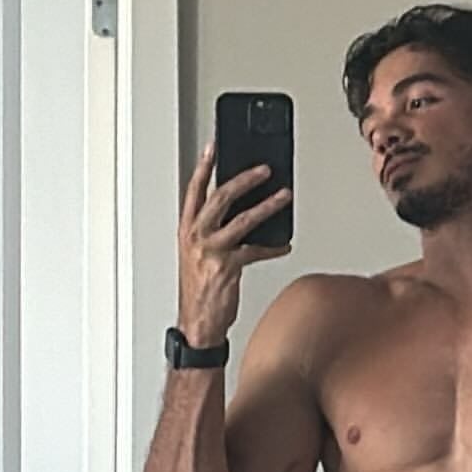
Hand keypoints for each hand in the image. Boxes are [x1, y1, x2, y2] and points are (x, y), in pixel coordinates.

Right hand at [177, 143, 292, 340]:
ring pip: (242, 219)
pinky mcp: (228, 268)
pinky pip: (256, 251)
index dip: (203, 167)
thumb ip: (212, 230)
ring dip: (267, 206)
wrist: (197, 323)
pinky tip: (284, 244)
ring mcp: (211, 252)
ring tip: (284, 196)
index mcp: (187, 230)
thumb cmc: (199, 290)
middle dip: (244, 179)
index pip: (193, 191)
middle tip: (264, 169)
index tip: (213, 147)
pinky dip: (273, 247)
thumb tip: (239, 211)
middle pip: (221, 197)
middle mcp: (197, 237)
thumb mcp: (197, 254)